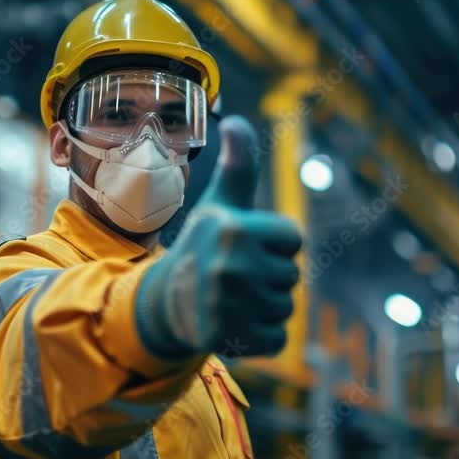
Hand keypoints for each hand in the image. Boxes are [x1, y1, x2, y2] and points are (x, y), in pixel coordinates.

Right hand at [135, 115, 301, 357]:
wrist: (165, 302)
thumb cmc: (203, 245)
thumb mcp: (220, 204)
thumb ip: (238, 165)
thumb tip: (235, 119)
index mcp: (235, 229)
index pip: (293, 238)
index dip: (273, 242)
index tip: (243, 244)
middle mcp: (233, 266)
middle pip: (291, 275)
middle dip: (269, 275)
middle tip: (234, 274)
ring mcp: (232, 306)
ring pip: (286, 307)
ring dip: (265, 306)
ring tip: (233, 298)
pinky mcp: (234, 339)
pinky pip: (278, 339)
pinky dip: (261, 336)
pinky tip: (234, 323)